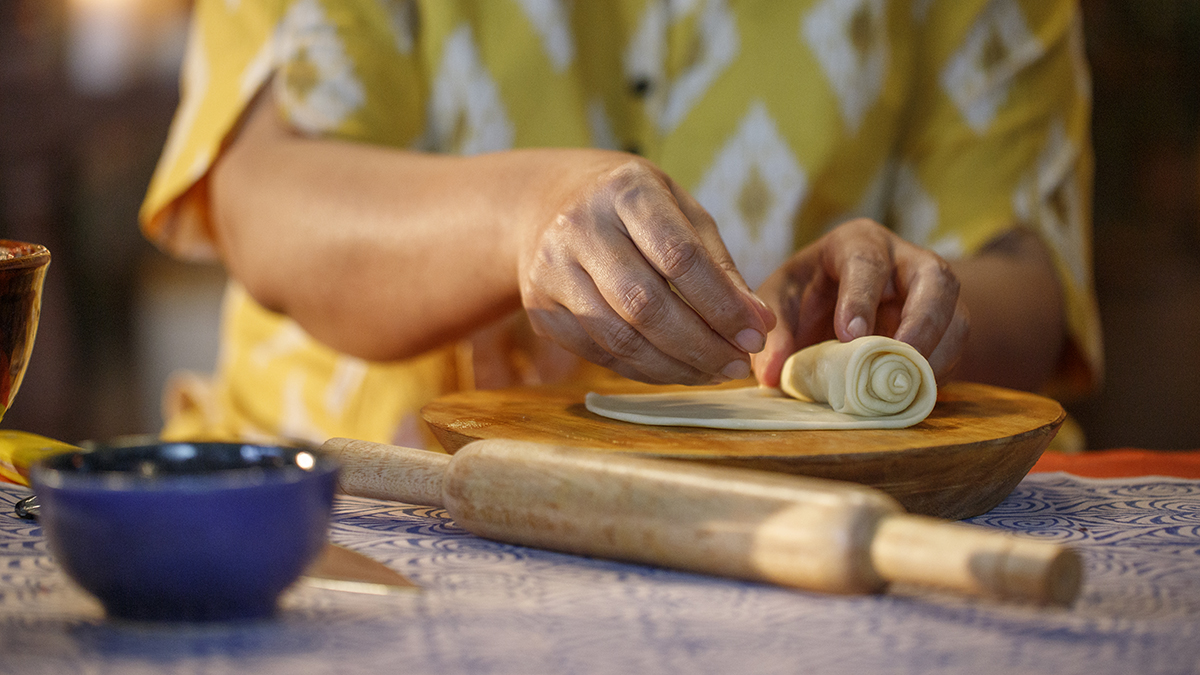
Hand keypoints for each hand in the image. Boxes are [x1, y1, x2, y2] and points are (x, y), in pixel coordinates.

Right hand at [518, 152, 775, 384]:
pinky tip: (678, 370)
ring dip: (676, 366)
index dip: (721, 304)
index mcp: (625, 191)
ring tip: (714, 372)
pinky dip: (645, 371)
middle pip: (645, 304)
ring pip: (620, 338)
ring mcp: (551, 270)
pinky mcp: (540, 309)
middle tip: (737, 364)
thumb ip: (719, 266)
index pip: (678, 256)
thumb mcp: (681, 212)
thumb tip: (760, 322)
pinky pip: (600, 354)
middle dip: (700, 345)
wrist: (547, 203)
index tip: (755, 335)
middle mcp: (579, 227)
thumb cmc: (633, 209)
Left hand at [752, 219, 968, 386]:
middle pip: (936, 279)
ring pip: (956, 316)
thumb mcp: (780, 302)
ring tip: (902, 385)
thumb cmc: (806, 295)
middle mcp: (905, 262)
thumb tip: (770, 375)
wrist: (834, 307)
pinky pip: (954, 350)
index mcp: (859, 244)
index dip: (861, 298)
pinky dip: (934, 374)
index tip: (850, 335)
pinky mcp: (945, 328)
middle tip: (898, 360)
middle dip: (922, 323)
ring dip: (935, 354)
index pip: (867, 262)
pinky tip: (908, 391)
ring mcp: (933, 295)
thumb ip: (774, 332)